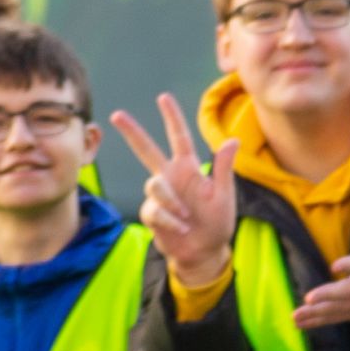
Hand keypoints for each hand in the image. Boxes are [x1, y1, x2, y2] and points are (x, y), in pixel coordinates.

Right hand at [108, 92, 242, 294]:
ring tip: (186, 218)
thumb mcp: (224, 195)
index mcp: (189, 168)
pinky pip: (155, 209)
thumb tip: (232, 140)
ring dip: (171, 201)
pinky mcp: (151, 213)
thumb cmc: (217, 223)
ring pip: (154, 185)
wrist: (204, 252)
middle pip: (146, 149)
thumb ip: (224, 168)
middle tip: (116, 114)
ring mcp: (159, 195)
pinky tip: (180, 227)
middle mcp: (170, 177)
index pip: (178, 137)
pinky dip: (170, 220)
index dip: (171, 117)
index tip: (163, 97)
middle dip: (132, 132)